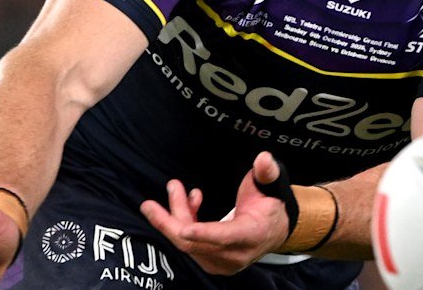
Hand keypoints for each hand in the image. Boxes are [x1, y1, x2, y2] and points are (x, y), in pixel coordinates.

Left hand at [140, 151, 290, 275]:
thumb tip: (263, 158)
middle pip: (195, 243)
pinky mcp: (210, 262)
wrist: (273, 231)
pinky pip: (188, 245)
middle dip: (170, 221)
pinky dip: (182, 223)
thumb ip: (267, 172)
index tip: (184, 229)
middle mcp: (235, 254)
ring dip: (175, 216)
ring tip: (174, 188)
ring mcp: (221, 262)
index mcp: (252, 235)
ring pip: (187, 243)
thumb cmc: (270, 207)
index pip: (226, 237)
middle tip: (149, 204)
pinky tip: (188, 202)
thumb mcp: (273, 186)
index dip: (205, 234)